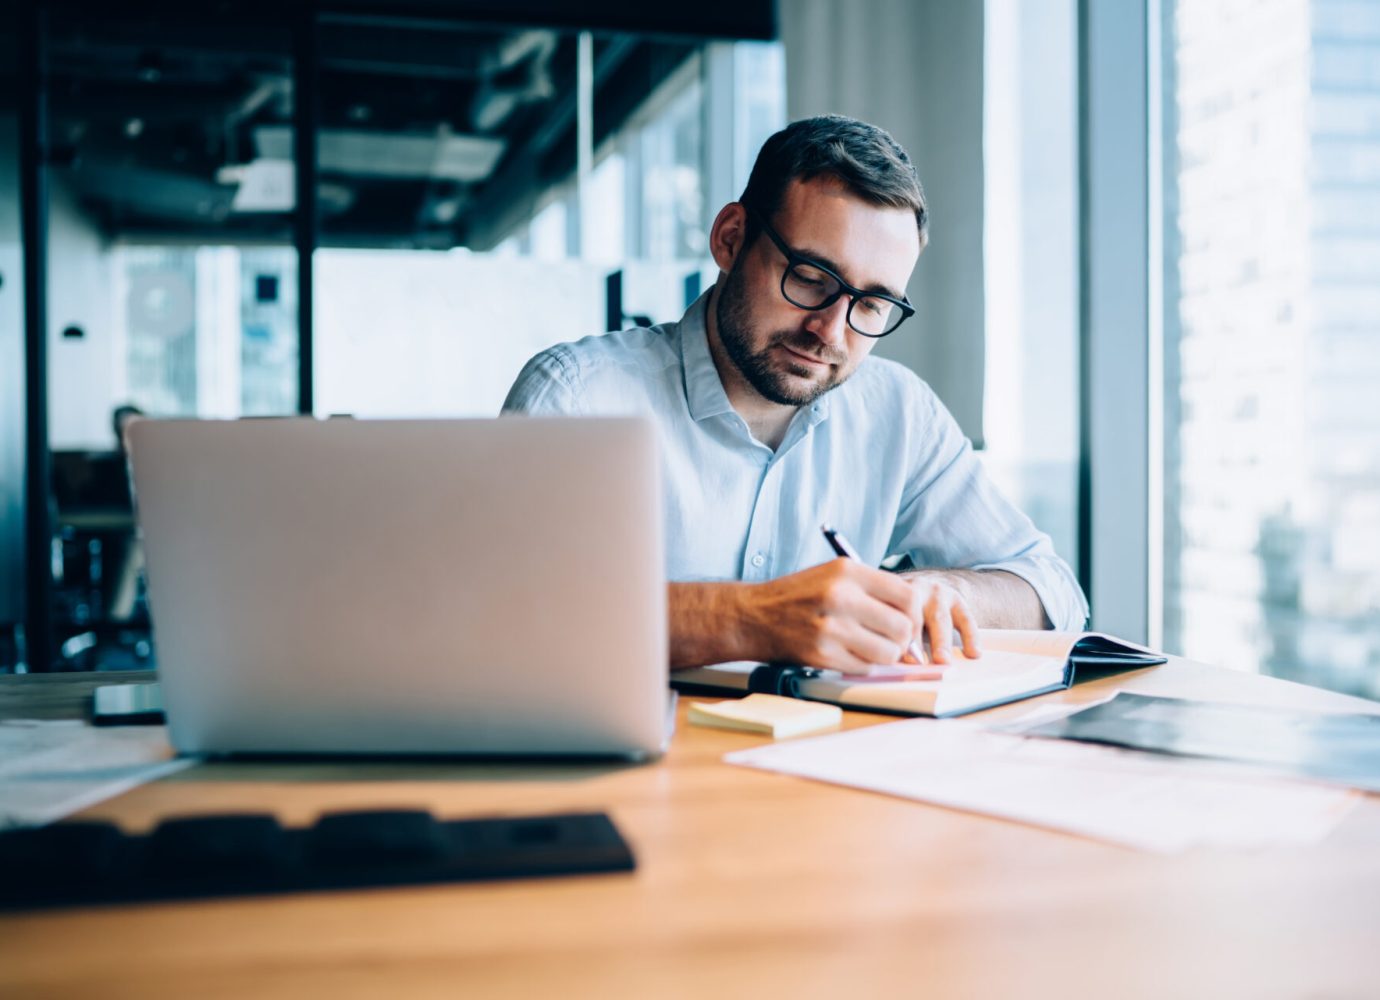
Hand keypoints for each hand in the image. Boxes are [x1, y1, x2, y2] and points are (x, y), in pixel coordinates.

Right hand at [743, 559, 975, 672]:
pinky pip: (865, 667)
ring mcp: (831, 628)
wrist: (753, 615)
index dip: (914, 613)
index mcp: (847, 571)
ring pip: (888, 652)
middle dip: (903, 638)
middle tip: (892, 640)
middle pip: (902, 627)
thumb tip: (913, 618)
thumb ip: (873, 590)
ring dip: (885, 655)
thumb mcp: (833, 575)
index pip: (906, 596)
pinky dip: (864, 665)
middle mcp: (840, 597)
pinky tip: (849, 653)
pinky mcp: (822, 655)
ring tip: (869, 647)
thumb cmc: (799, 595)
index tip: (908, 621)